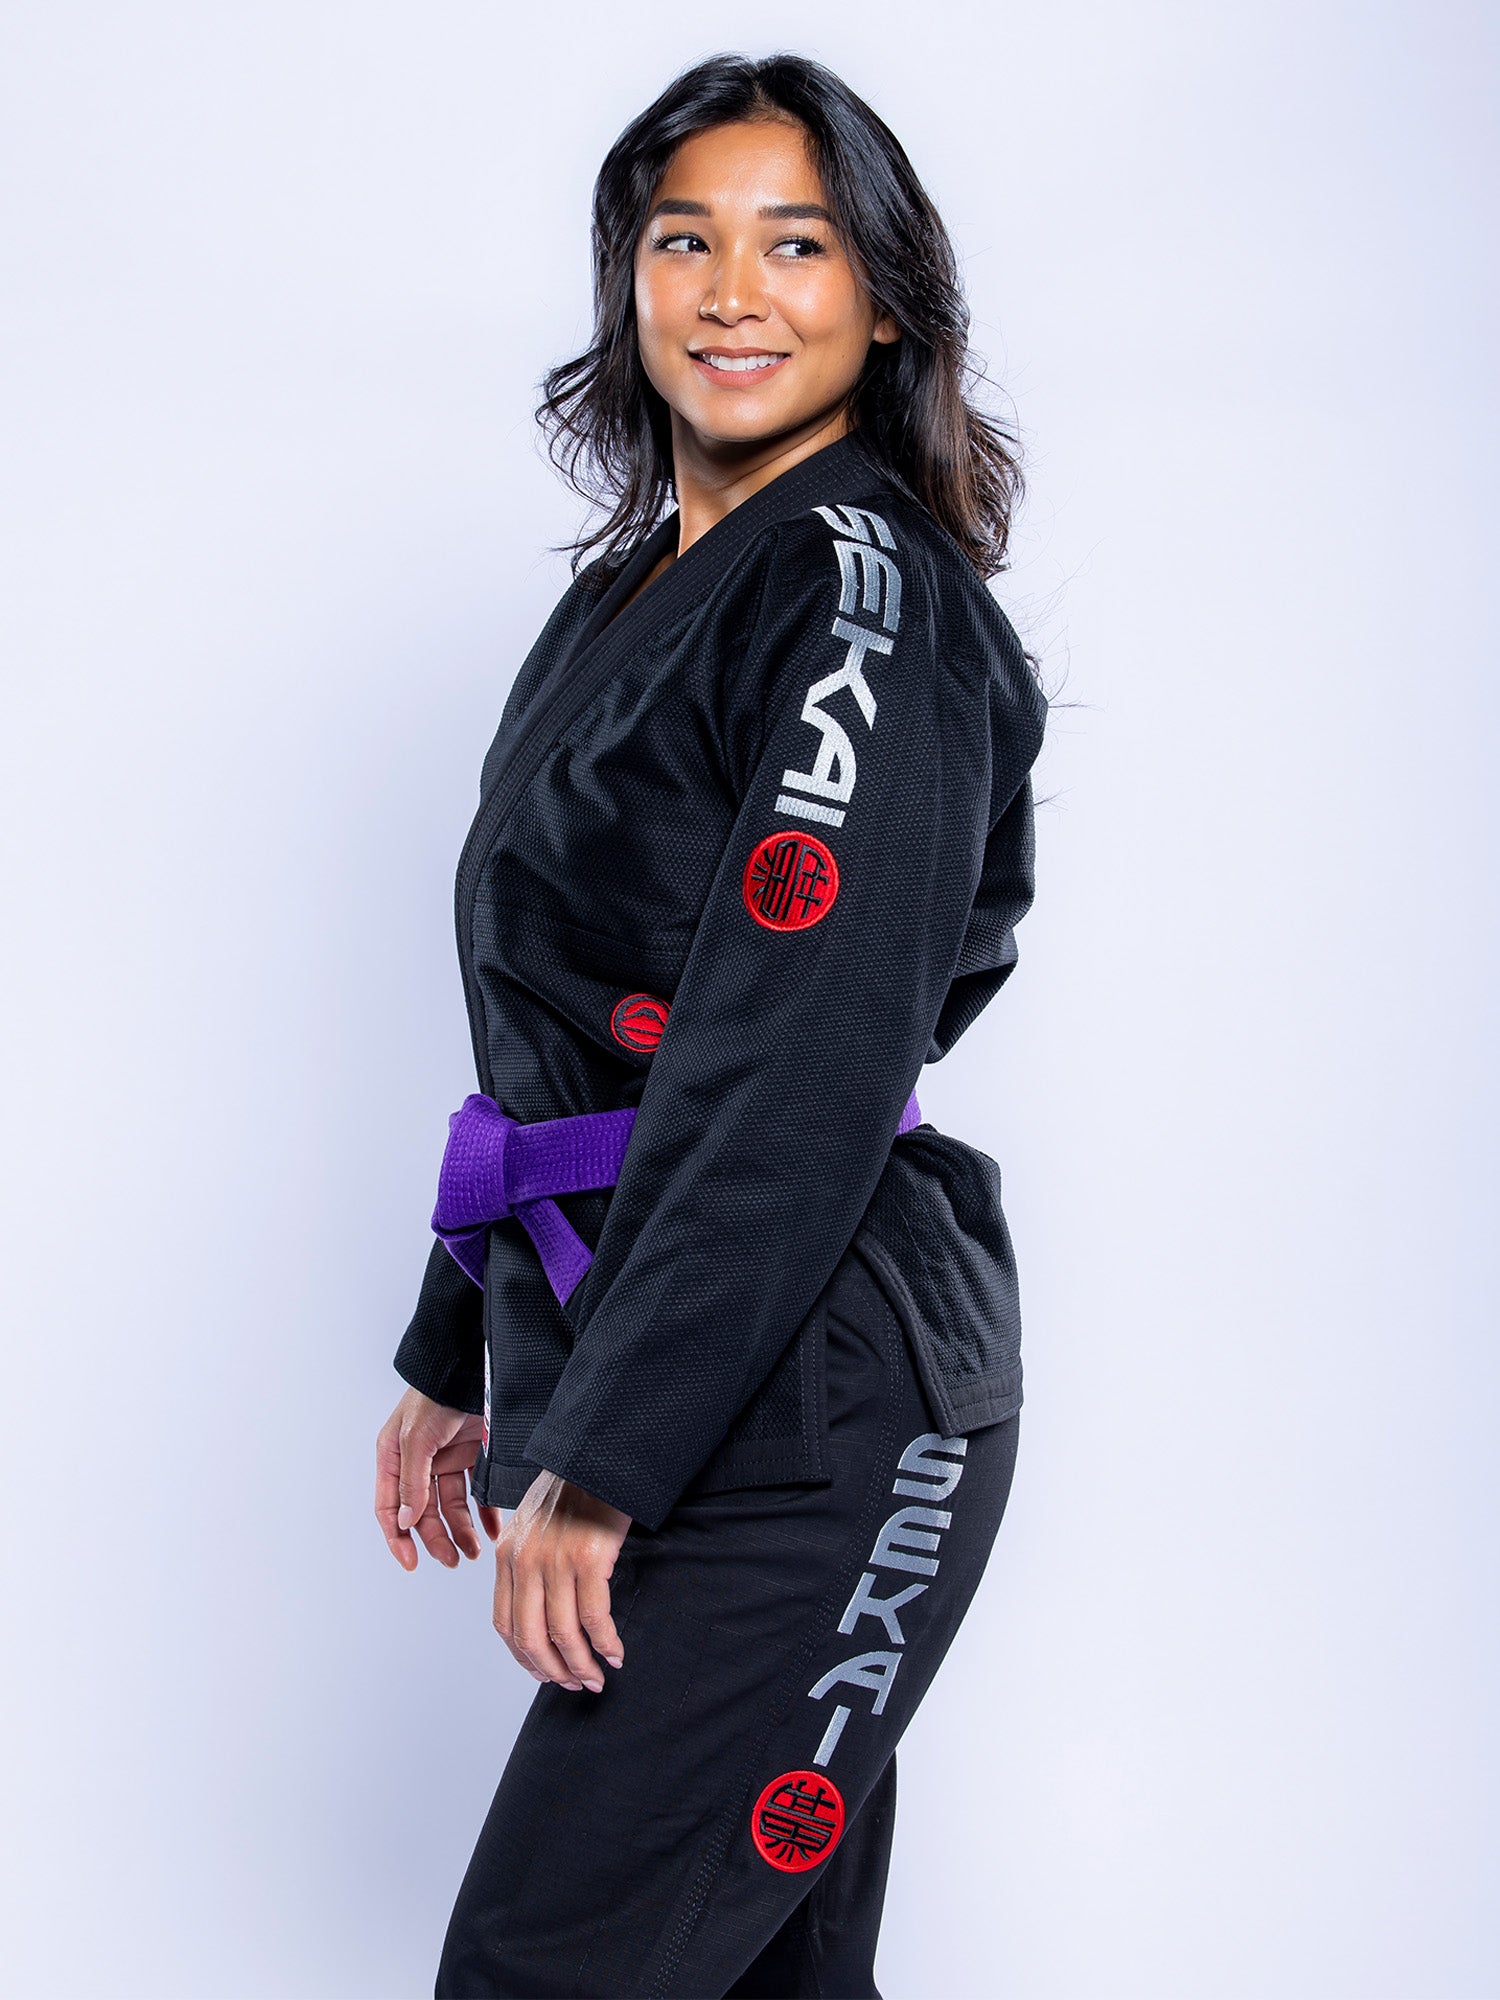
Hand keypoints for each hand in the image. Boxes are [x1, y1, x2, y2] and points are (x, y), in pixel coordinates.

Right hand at [375, 1387, 501, 1569]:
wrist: (472, 1366)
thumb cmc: (436, 1396)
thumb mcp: (417, 1439)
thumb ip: (412, 1482)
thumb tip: (406, 1523)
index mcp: (393, 1458)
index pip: (390, 1508)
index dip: (398, 1538)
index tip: (412, 1563)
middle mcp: (417, 1462)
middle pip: (423, 1513)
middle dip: (437, 1538)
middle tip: (454, 1560)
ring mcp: (445, 1460)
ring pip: (450, 1507)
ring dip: (461, 1530)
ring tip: (475, 1551)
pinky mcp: (471, 1455)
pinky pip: (475, 1493)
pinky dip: (484, 1513)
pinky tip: (492, 1530)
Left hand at [493, 1471, 631, 1691]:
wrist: (599, 1453)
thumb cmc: (573, 1487)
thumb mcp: (532, 1522)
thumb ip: (526, 1559)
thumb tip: (538, 1605)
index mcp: (506, 1555)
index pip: (505, 1624)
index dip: (525, 1658)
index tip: (546, 1674)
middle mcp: (524, 1562)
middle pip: (530, 1638)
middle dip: (553, 1670)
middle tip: (575, 1685)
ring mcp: (555, 1562)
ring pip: (563, 1634)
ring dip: (581, 1665)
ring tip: (597, 1676)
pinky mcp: (589, 1560)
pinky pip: (594, 1618)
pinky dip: (605, 1643)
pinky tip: (615, 1652)